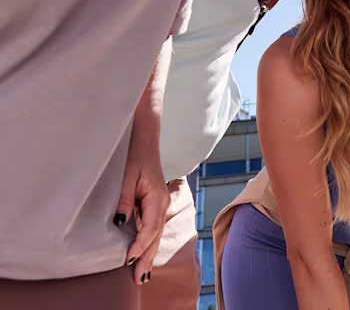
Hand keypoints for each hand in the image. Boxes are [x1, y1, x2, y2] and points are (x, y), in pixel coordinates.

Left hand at [115, 137, 168, 285]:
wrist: (144, 137)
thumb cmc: (135, 154)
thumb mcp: (126, 177)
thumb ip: (124, 201)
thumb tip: (121, 224)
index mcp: (157, 197)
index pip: (150, 228)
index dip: (140, 245)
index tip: (127, 260)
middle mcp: (161, 202)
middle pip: (156, 235)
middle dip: (147, 257)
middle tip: (138, 279)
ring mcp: (159, 202)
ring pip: (155, 232)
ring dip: (148, 252)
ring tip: (142, 274)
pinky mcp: (154, 201)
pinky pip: (153, 226)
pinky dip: (148, 241)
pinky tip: (143, 251)